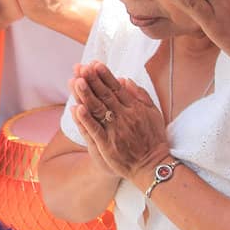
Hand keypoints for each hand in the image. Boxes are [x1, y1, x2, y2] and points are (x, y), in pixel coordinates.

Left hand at [69, 62, 170, 180]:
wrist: (152, 166)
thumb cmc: (153, 138)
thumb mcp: (153, 113)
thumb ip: (140, 95)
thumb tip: (125, 79)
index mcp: (134, 108)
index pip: (116, 88)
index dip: (105, 75)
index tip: (95, 64)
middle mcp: (124, 116)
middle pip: (105, 95)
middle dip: (92, 80)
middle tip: (81, 67)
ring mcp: (115, 131)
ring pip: (98, 110)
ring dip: (86, 95)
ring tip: (76, 81)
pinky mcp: (108, 145)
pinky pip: (95, 130)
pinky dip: (86, 120)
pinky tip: (77, 109)